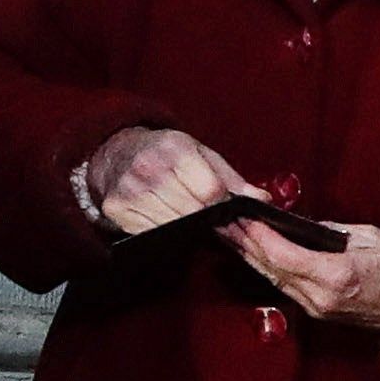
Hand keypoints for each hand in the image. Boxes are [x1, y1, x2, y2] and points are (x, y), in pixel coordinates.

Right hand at [81, 124, 246, 237]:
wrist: (117, 152)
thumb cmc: (166, 153)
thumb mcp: (202, 154)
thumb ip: (233, 179)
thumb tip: (262, 200)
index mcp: (175, 149)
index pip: (210, 191)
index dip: (221, 203)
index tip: (221, 205)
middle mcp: (149, 168)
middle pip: (192, 212)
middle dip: (205, 217)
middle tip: (208, 216)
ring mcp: (130, 190)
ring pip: (173, 225)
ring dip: (184, 226)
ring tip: (186, 214)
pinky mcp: (116, 209)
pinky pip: (151, 231)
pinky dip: (163, 229)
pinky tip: (164, 217)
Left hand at [232, 217, 379, 344]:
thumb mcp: (369, 238)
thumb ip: (330, 232)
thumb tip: (299, 225)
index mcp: (336, 276)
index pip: (282, 255)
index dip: (257, 235)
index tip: (241, 216)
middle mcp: (321, 297)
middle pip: (270, 268)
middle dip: (244, 243)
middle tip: (222, 220)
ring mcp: (318, 308)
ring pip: (273, 279)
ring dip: (249, 256)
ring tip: (229, 234)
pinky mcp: (318, 312)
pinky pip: (284, 287)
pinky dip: (267, 268)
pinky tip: (253, 254)